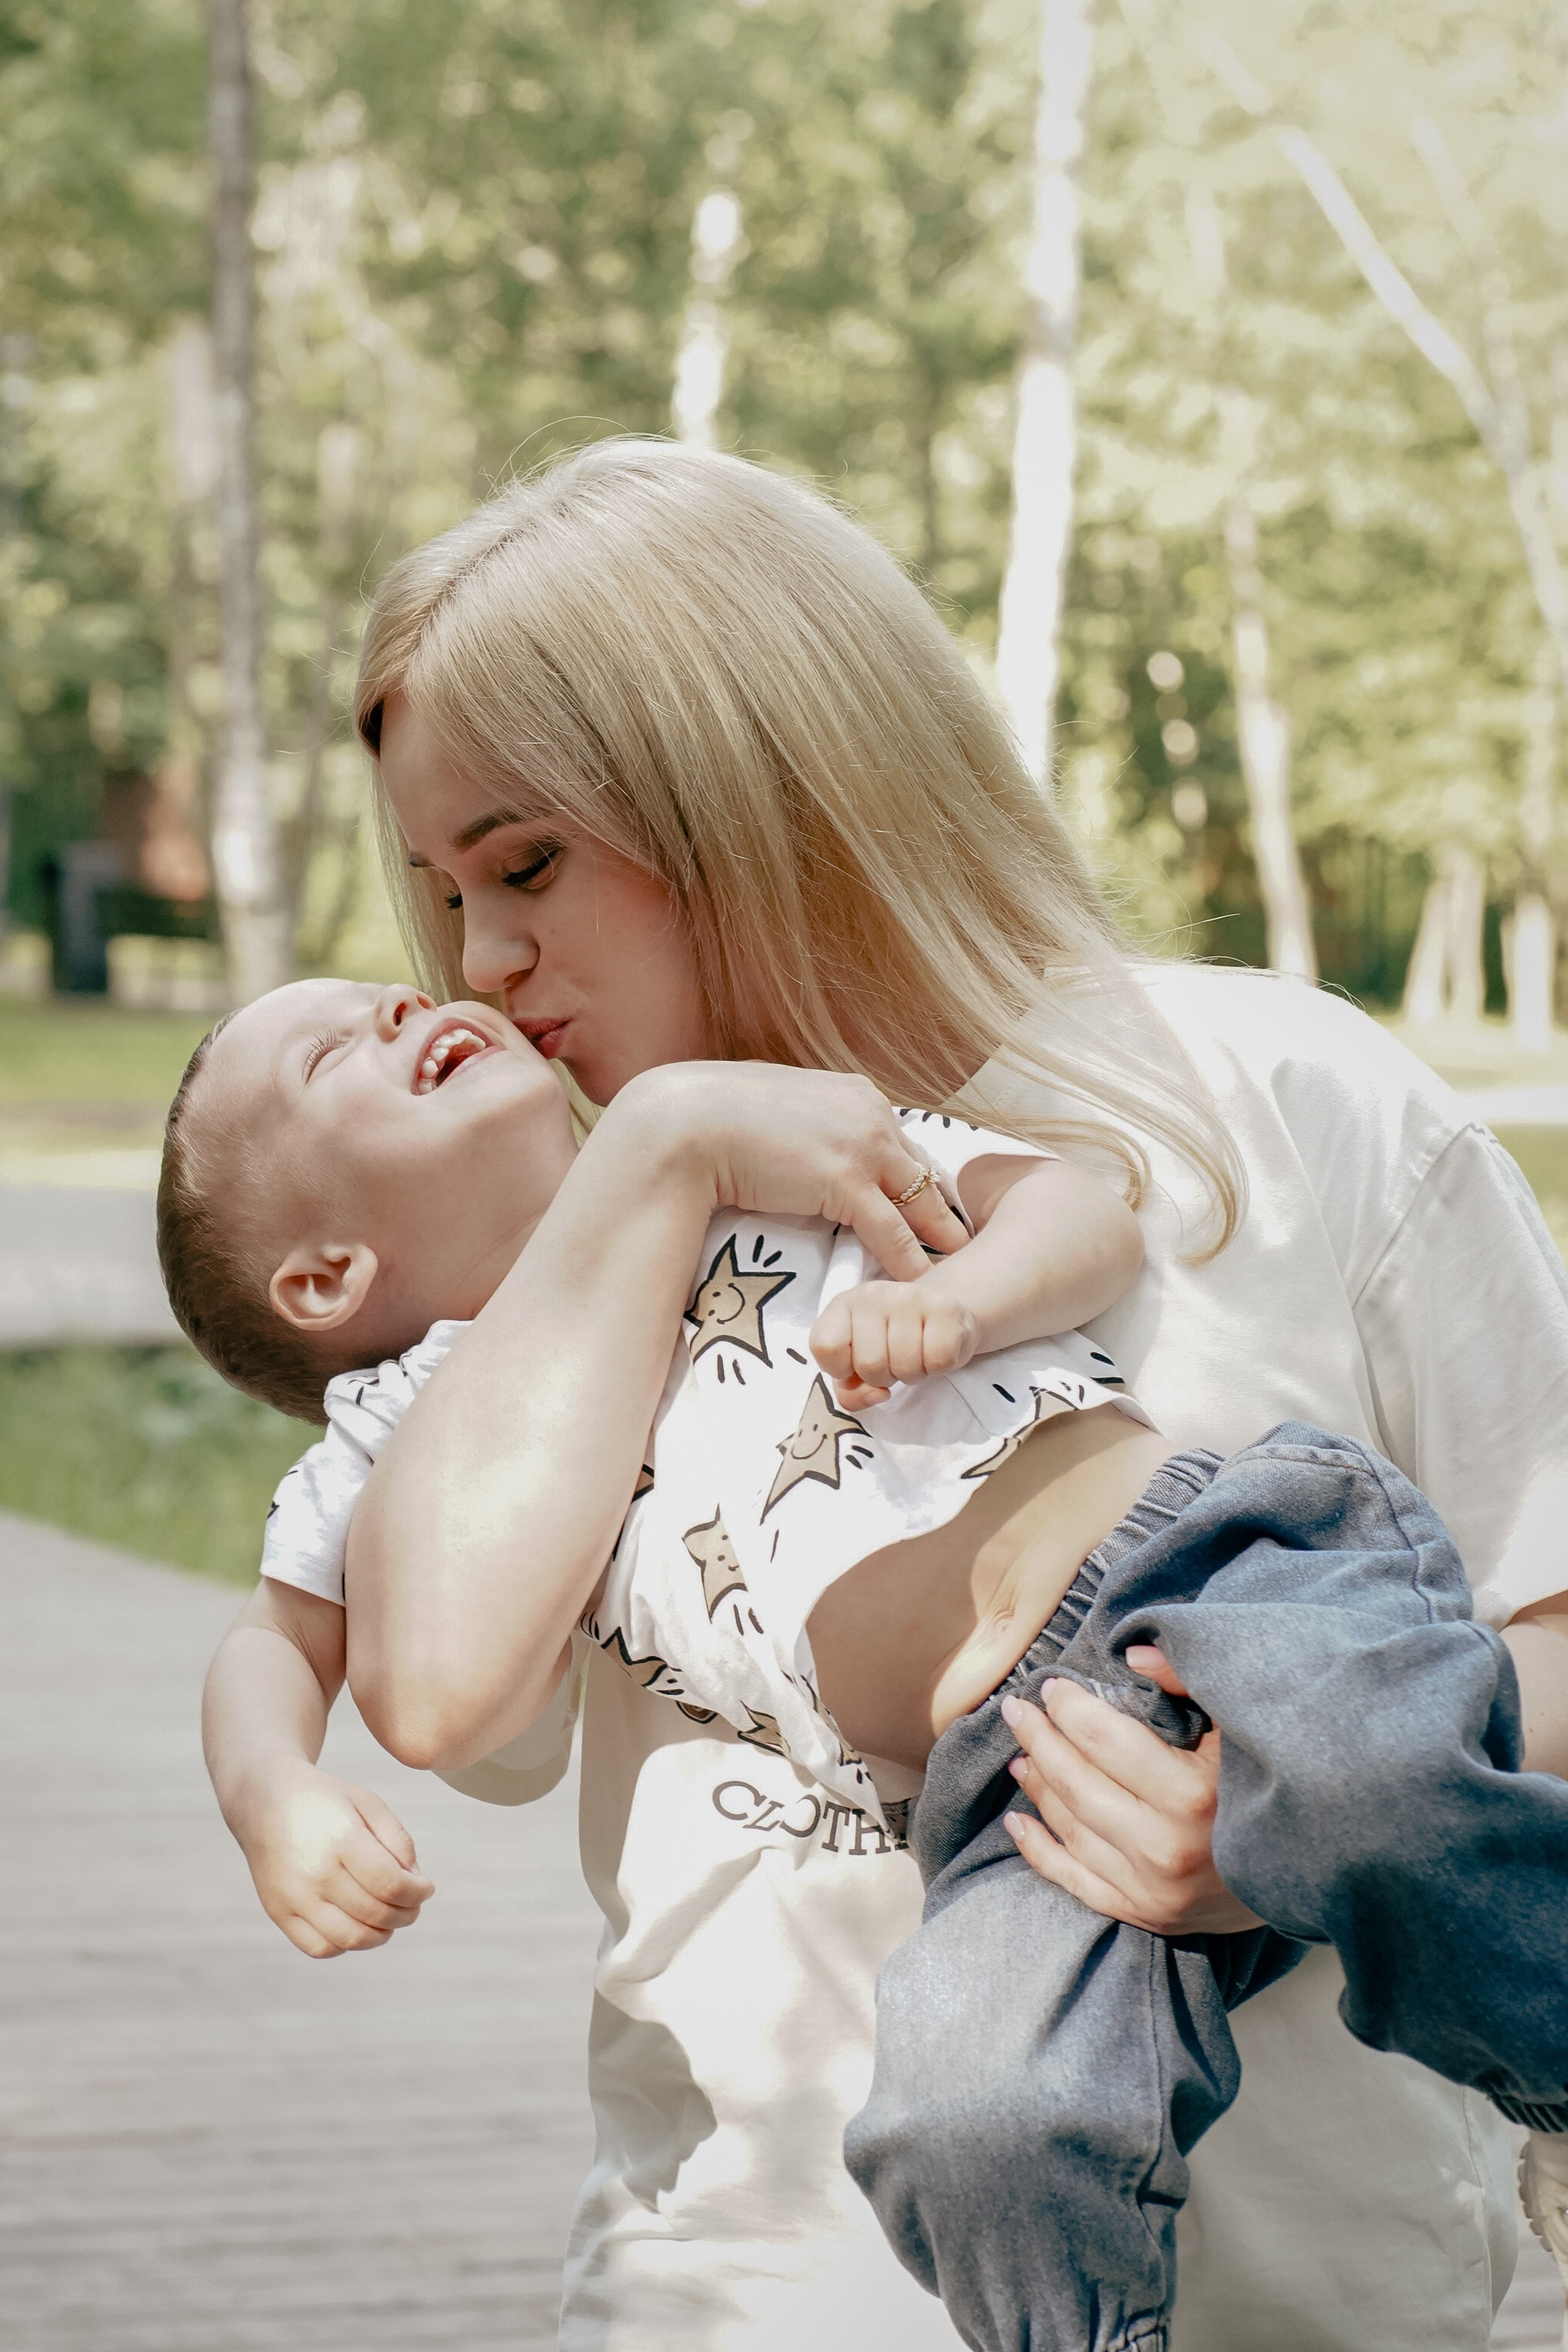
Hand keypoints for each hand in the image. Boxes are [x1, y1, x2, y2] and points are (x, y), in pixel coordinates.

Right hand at [237, 1760, 434, 1957]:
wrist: (264, 1801)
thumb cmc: (325, 1801)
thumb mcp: (368, 1803)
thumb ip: (398, 1840)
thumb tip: (415, 1881)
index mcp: (341, 1840)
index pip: (390, 1884)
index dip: (417, 1893)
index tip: (426, 1888)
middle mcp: (315, 1873)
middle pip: (375, 1914)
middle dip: (406, 1914)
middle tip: (413, 1904)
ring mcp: (294, 1898)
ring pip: (351, 1939)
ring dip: (381, 1935)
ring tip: (389, 1917)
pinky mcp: (279, 1913)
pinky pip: (320, 1948)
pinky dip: (346, 1945)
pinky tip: (356, 1924)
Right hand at [618, 1062, 968, 1281]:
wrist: (687, 1121)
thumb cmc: (717, 1114)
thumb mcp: (781, 1108)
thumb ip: (810, 1123)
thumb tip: (807, 1142)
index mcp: (856, 1094)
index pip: (899, 1143)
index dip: (911, 1179)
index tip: (927, 1204)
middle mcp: (871, 1114)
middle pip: (919, 1171)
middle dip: (939, 1208)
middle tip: (960, 1238)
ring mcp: (863, 1146)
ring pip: (918, 1202)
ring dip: (940, 1237)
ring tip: (959, 1266)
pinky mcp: (847, 1181)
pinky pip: (893, 1232)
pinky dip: (911, 1262)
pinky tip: (924, 1285)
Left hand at [811, 1277, 978, 1406]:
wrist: (940, 1312)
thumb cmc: (891, 1342)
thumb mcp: (858, 1365)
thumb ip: (852, 1392)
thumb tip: (877, 1394)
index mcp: (843, 1305)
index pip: (825, 1347)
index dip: (841, 1370)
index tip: (855, 1364)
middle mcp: (873, 1295)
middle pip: (869, 1365)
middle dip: (884, 1376)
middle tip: (894, 1360)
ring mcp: (909, 1297)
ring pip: (904, 1366)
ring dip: (912, 1373)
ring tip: (915, 1355)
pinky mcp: (944, 1308)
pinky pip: (938, 1362)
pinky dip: (937, 1368)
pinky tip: (934, 1351)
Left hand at [999, 1648, 1260, 1934]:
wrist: (1312, 1874)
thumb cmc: (1273, 1787)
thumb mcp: (1243, 1728)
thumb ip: (1191, 1685)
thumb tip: (1134, 1654)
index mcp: (1192, 1793)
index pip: (1104, 1739)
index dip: (1069, 1708)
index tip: (1052, 1687)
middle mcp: (1166, 1846)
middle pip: (1077, 1781)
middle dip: (1039, 1739)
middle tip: (1016, 1709)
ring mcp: (1152, 1888)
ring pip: (1071, 1828)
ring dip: (1037, 1786)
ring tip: (1020, 1755)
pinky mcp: (1147, 1916)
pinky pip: (1076, 1882)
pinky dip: (1040, 1851)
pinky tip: (1017, 1824)